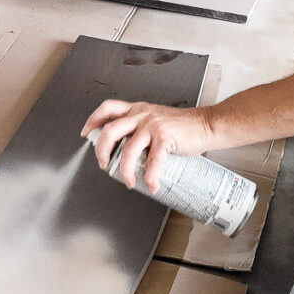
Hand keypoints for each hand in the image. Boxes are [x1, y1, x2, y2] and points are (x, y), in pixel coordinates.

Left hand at [81, 99, 212, 193]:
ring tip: (129, 181)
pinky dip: (150, 176)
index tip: (86, 133)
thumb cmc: (184, 126)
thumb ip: (140, 129)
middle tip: (104, 164)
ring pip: (128, 150)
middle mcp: (142, 115)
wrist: (207, 124)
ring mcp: (152, 125)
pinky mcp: (165, 137)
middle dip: (102, 151)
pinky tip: (151, 184)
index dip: (93, 120)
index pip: (108, 109)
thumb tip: (125, 151)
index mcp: (138, 109)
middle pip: (110, 130)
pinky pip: (152, 161)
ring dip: (125, 170)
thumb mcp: (156, 119)